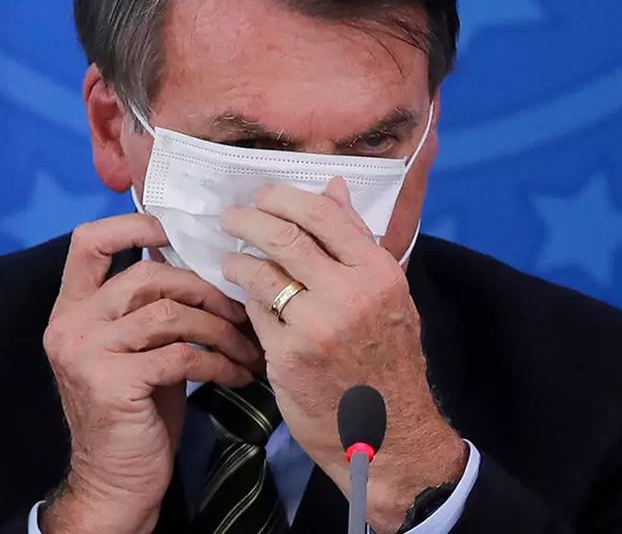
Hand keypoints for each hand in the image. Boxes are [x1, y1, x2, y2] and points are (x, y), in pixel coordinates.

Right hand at [39, 214, 261, 532]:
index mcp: (72, 308)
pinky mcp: (113, 382)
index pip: (89, 241)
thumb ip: (149, 307)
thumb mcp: (136, 350)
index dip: (134, 225)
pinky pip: (182, 354)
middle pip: (148, 276)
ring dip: (221, 329)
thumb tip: (198, 261)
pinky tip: (239, 374)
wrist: (115, 482)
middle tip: (242, 309)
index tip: (179, 232)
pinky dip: (220, 362)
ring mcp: (87, 352)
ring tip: (249, 346)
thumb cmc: (135, 413)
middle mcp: (71, 324)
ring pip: (171, 313)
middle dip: (205, 289)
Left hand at [220, 179, 464, 532]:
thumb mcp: (390, 296)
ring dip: (237, 260)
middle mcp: (350, 295)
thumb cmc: (388, 361)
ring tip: (231, 260)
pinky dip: (245, 298)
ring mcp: (315, 327)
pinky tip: (243, 296)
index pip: (323, 214)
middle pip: (284, 235)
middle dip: (248, 219)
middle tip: (232, 218)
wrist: (389, 434)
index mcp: (379, 273)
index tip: (263, 195)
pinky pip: (254, 311)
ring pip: (260, 271)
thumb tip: (333, 187)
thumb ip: (359, 241)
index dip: (283, 197)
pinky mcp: (287, 356)